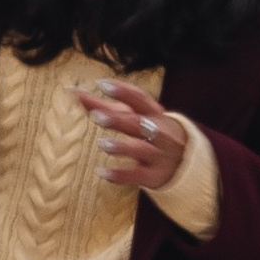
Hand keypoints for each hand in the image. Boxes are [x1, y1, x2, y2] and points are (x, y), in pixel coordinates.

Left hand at [85, 79, 189, 193]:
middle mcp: (158, 132)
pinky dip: (119, 175)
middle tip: (96, 115)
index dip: (122, 91)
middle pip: (139, 123)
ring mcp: (157, 154)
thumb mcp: (133, 117)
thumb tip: (74, 91)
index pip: (139, 99)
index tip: (102, 84)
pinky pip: (136, 176)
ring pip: (141, 150)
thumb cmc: (151, 132)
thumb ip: (104, 106)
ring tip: (103, 144)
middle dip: (118, 119)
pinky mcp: (153, 175)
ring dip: (123, 147)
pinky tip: (101, 172)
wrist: (185, 163)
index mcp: (153, 113)